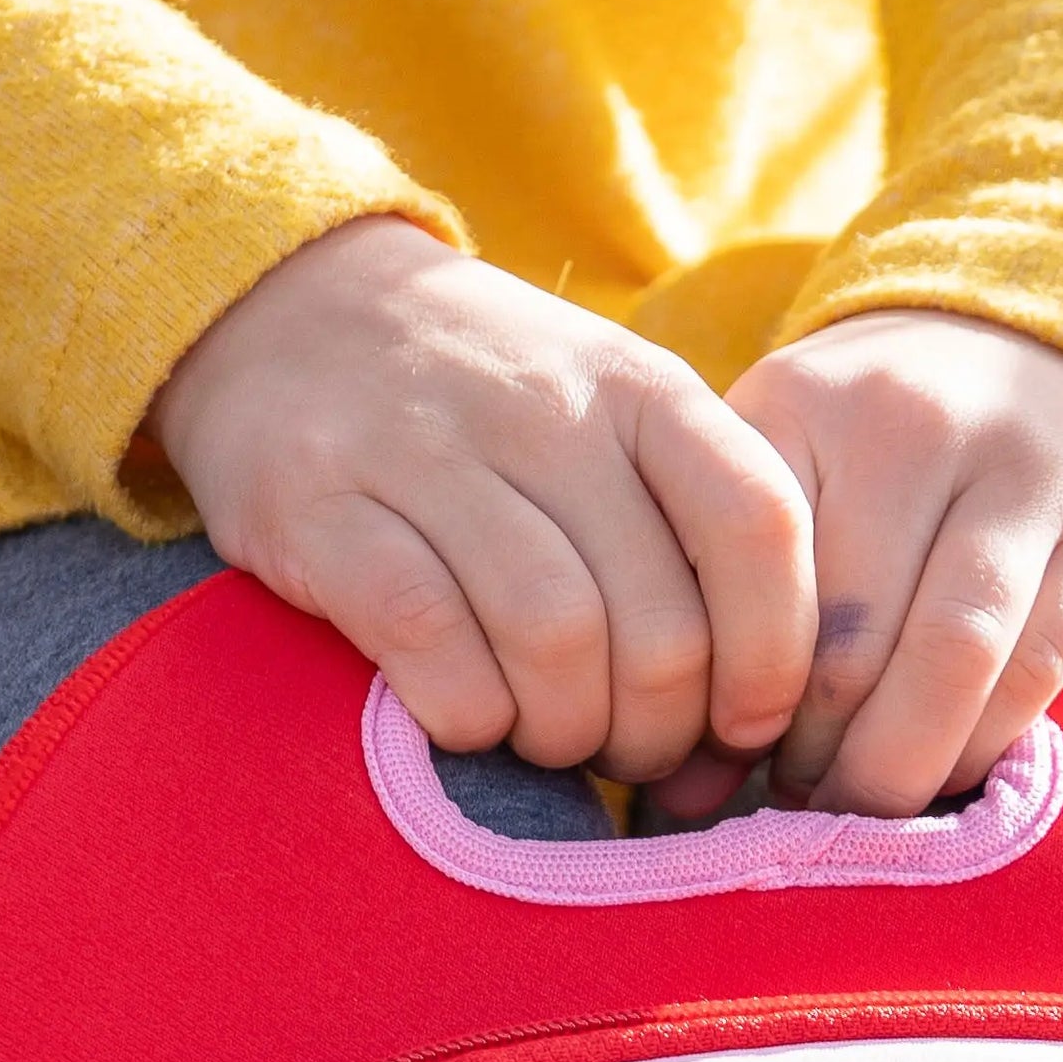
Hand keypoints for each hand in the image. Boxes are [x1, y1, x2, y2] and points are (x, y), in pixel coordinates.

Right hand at [152, 215, 816, 784]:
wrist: (288, 309)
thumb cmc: (484, 405)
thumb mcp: (607, 413)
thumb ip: (689, 523)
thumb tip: (755, 708)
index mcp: (639, 386)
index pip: (758, 523)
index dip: (775, 653)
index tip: (748, 724)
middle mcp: (541, 407)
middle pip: (659, 624)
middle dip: (659, 731)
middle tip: (629, 751)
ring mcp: (423, 450)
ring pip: (553, 642)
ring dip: (566, 733)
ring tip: (551, 739)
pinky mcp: (319, 507)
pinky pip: (431, 645)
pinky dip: (467, 715)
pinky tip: (468, 718)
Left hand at [729, 310, 1062, 817]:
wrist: (1060, 345)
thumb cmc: (889, 448)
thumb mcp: (793, 481)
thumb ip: (727, 613)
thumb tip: (682, 794)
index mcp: (802, 407)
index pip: (746, 590)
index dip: (734, 701)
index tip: (734, 750)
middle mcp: (911, 424)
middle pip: (842, 643)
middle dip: (815, 753)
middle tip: (803, 794)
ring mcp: (1023, 472)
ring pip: (947, 663)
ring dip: (900, 764)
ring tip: (869, 795)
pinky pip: (1034, 672)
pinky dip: (982, 744)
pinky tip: (947, 766)